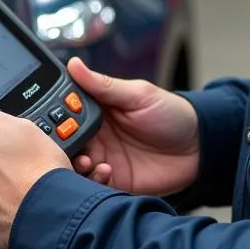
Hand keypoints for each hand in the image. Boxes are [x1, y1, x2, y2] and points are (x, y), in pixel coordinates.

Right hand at [67, 58, 199, 196]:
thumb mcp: (139, 94)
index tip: (50, 117)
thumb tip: (74, 64)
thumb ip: (104, 85)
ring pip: (72, 164)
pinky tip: (105, 172)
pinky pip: (91, 184)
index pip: (64, 111)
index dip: (54, 114)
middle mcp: (96, 135)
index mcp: (98, 110)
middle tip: (62, 144)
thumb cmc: (172, 114)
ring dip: (73, 163)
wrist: (199, 147)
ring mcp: (103, 158)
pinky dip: (91, 180)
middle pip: (62, 139)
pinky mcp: (113, 180)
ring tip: (86, 159)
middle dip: (58, 143)